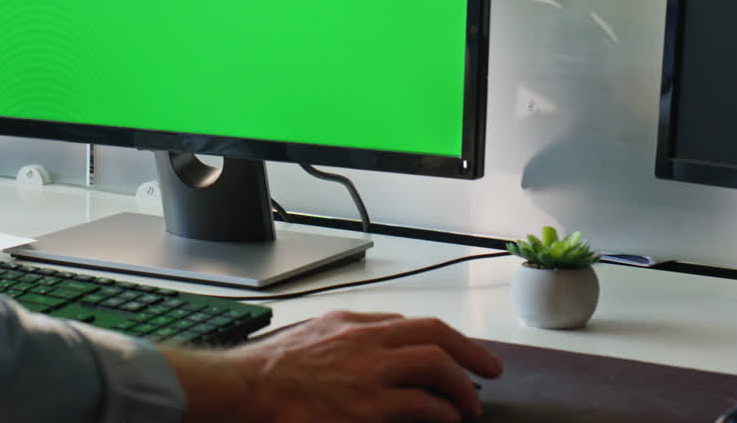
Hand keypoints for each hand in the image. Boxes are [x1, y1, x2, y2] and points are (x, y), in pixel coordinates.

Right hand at [163, 311, 502, 422]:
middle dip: (470, 351)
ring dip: (462, 383)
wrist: (246, 387)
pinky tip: (448, 419)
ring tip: (471, 403)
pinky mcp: (369, 406)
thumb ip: (346, 336)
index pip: (411, 323)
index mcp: (352, 323)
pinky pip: (422, 404)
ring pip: (435, 363)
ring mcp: (369, 372)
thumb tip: (377, 342)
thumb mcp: (312, 335)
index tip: (459, 351)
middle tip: (490, 370)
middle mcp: (365, 340)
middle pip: (434, 333)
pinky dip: (442, 411)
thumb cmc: (271, 370)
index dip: (444, 338)